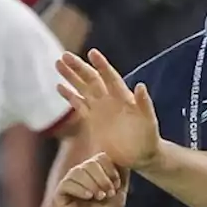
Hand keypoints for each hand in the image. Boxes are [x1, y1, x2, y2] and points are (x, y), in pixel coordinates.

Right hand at [55, 152, 128, 206]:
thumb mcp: (120, 192)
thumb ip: (122, 174)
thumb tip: (122, 157)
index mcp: (97, 167)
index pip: (102, 157)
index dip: (111, 169)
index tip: (117, 185)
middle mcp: (83, 170)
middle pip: (91, 163)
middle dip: (102, 178)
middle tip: (109, 193)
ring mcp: (71, 180)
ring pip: (78, 172)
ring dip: (91, 184)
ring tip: (100, 196)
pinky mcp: (61, 191)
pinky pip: (67, 183)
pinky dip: (79, 189)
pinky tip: (88, 196)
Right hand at [56, 50, 159, 168]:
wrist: (141, 154)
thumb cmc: (148, 136)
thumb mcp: (149, 120)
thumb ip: (144, 103)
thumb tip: (140, 86)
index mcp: (123, 97)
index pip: (110, 77)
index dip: (101, 65)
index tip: (92, 53)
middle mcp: (110, 99)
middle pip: (92, 79)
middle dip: (79, 67)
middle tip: (65, 56)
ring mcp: (100, 109)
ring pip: (83, 89)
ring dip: (71, 77)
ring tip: (58, 63)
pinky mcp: (93, 120)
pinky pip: (79, 105)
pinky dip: (70, 96)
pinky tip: (59, 86)